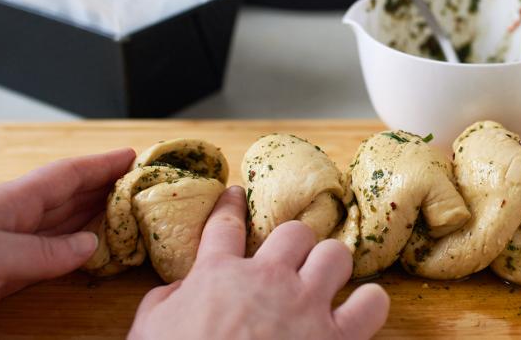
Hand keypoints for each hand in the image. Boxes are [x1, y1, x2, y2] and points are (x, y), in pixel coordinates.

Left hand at [0, 148, 134, 326]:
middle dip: (103, 184)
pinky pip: (50, 254)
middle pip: (66, 195)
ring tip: (126, 208)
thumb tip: (87, 245)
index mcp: (8, 203)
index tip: (133, 154)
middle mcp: (11, 220)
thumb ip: (42, 252)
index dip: (100, 164)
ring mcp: (6, 247)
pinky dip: (76, 249)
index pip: (65, 175)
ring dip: (94, 214)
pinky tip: (91, 250)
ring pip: (60, 223)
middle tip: (141, 181)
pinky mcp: (0, 276)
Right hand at [130, 187, 389, 339]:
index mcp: (218, 275)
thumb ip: (165, 301)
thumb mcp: (148, 331)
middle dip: (295, 243)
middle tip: (291, 260)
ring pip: (335, 254)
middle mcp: (268, 279)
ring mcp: (305, 305)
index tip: (237, 195)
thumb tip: (178, 288)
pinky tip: (361, 309)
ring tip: (326, 280)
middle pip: (294, 231)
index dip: (231, 205)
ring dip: (331, 266)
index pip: (225, 226)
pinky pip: (371, 302)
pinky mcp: (336, 336)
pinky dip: (369, 303)